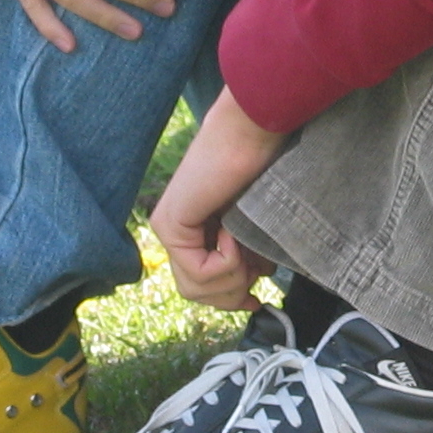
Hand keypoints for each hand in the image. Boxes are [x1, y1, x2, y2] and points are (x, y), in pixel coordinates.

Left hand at [150, 89, 284, 311]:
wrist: (254, 131)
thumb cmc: (265, 167)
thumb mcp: (254, 227)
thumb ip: (245, 258)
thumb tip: (250, 295)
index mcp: (194, 230)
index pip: (200, 287)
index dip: (229, 300)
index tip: (255, 301)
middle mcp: (174, 231)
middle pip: (196, 293)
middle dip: (232, 292)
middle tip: (256, 272)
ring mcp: (168, 228)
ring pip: (193, 289)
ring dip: (231, 279)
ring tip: (248, 250)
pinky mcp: (170, 225)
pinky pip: (197, 272)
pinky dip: (226, 261)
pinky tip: (233, 231)